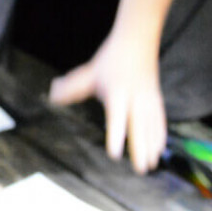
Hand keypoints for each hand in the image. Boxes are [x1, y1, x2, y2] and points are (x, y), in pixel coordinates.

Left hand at [48, 38, 166, 174]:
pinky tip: (158, 150)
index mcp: (117, 93)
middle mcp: (135, 98)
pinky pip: (159, 120)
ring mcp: (148, 98)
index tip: (114, 154)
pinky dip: (159, 136)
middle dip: (140, 148)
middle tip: (140, 170)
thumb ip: (71, 87)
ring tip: (149, 166)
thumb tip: (51, 95)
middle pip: (138, 127)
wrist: (137, 40)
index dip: (116, 135)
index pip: (117, 118)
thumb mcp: (89, 73)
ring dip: (151, 146)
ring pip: (151, 126)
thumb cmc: (110, 59)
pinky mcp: (156, 98)